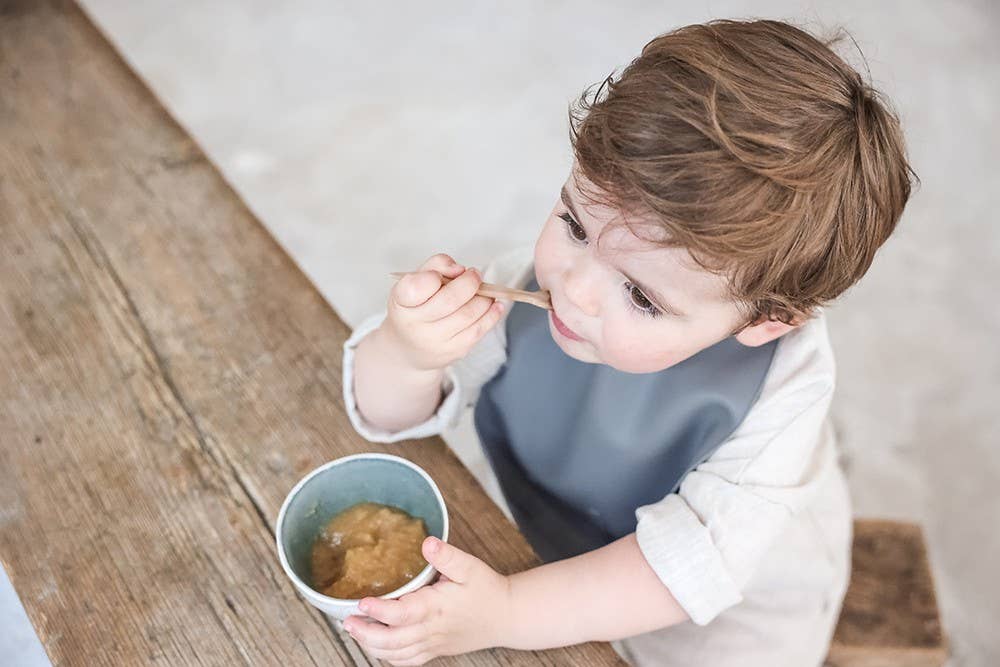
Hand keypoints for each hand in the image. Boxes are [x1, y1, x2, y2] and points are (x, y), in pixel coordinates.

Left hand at [342, 536, 511, 665]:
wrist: (507, 616)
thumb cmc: (487, 590)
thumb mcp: (470, 566)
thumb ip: (447, 555)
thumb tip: (426, 543)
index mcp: (436, 608)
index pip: (402, 614)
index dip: (379, 611)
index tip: (361, 602)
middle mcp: (431, 630)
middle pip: (391, 641)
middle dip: (365, 634)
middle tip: (347, 621)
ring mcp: (432, 644)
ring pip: (396, 655)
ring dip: (372, 647)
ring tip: (355, 632)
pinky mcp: (435, 650)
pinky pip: (407, 662)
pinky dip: (388, 658)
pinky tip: (377, 647)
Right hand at [382, 253, 504, 370]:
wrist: (408, 349)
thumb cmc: (414, 308)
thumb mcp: (414, 282)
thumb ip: (435, 266)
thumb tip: (460, 269)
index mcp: (401, 302)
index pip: (416, 286)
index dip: (433, 276)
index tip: (440, 274)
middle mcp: (415, 324)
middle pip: (449, 300)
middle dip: (469, 283)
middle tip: (475, 275)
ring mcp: (434, 341)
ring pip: (467, 315)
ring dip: (483, 298)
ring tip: (485, 291)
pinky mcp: (453, 351)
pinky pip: (477, 331)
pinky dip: (491, 315)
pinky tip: (494, 305)